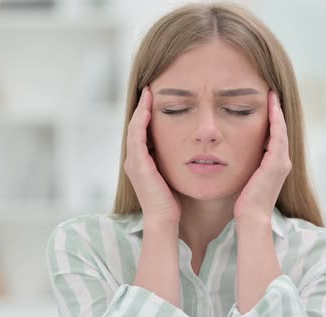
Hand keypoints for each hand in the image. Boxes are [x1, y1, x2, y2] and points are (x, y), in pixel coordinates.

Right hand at [123, 86, 180, 225]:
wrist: (165, 219)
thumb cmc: (173, 201)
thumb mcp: (174, 174)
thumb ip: (176, 160)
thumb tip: (192, 148)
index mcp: (141, 162)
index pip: (142, 131)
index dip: (147, 113)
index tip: (156, 97)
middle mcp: (133, 160)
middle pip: (136, 125)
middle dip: (142, 106)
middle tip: (150, 88)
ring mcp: (133, 162)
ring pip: (134, 127)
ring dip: (140, 108)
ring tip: (148, 92)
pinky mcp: (138, 164)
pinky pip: (137, 136)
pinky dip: (141, 121)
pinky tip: (147, 107)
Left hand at [233, 90, 291, 221]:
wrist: (251, 217)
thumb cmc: (244, 201)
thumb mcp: (246, 177)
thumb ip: (246, 164)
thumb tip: (233, 153)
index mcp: (275, 165)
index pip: (275, 137)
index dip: (272, 120)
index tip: (266, 104)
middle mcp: (282, 162)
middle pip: (281, 130)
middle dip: (277, 112)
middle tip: (272, 93)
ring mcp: (282, 162)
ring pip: (281, 130)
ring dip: (277, 112)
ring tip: (272, 95)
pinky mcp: (276, 163)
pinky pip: (277, 136)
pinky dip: (276, 121)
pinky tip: (272, 108)